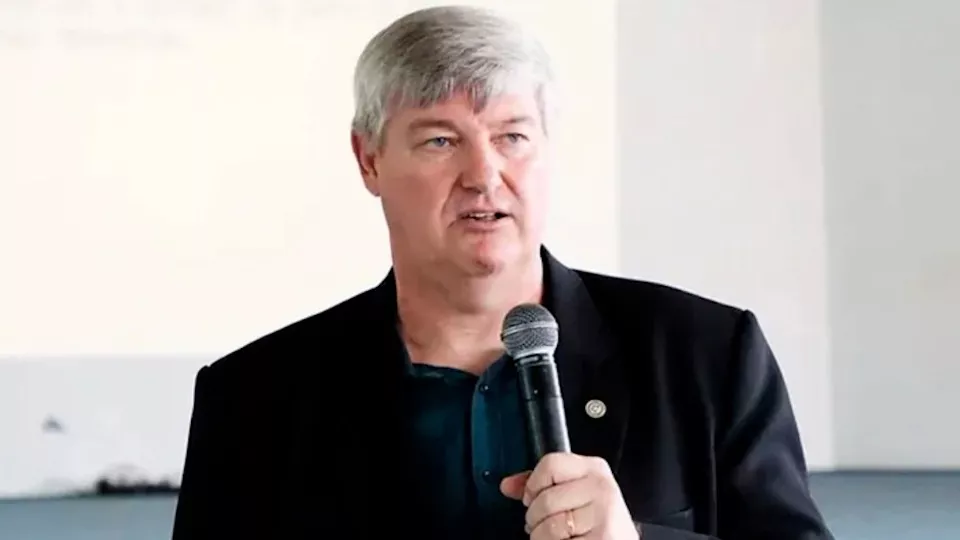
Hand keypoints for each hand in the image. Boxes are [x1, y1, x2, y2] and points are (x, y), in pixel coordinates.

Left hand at [500, 452, 638, 539]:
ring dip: (542, 538)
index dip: (533, 485)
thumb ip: (541, 485)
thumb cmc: (596, 522)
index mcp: (595, 469)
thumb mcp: (574, 494)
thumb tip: (507, 485)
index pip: (550, 464)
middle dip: (536, 519)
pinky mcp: (602, 539)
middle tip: (547, 525)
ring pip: (547, 527)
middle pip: (544, 499)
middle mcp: (602, 488)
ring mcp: (604, 515)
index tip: (532, 497)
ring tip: (559, 537)